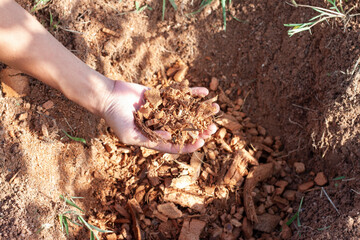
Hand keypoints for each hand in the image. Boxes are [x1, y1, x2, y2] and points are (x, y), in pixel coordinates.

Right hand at [102, 80, 218, 152]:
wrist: (108, 96)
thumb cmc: (115, 119)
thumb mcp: (130, 135)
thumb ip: (149, 138)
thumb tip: (170, 137)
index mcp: (154, 138)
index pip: (176, 145)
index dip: (189, 145)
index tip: (202, 142)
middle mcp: (161, 125)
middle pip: (185, 129)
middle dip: (199, 129)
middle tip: (213, 128)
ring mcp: (163, 110)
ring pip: (186, 112)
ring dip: (201, 111)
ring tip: (216, 109)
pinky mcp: (162, 96)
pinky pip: (180, 95)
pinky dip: (192, 93)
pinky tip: (205, 92)